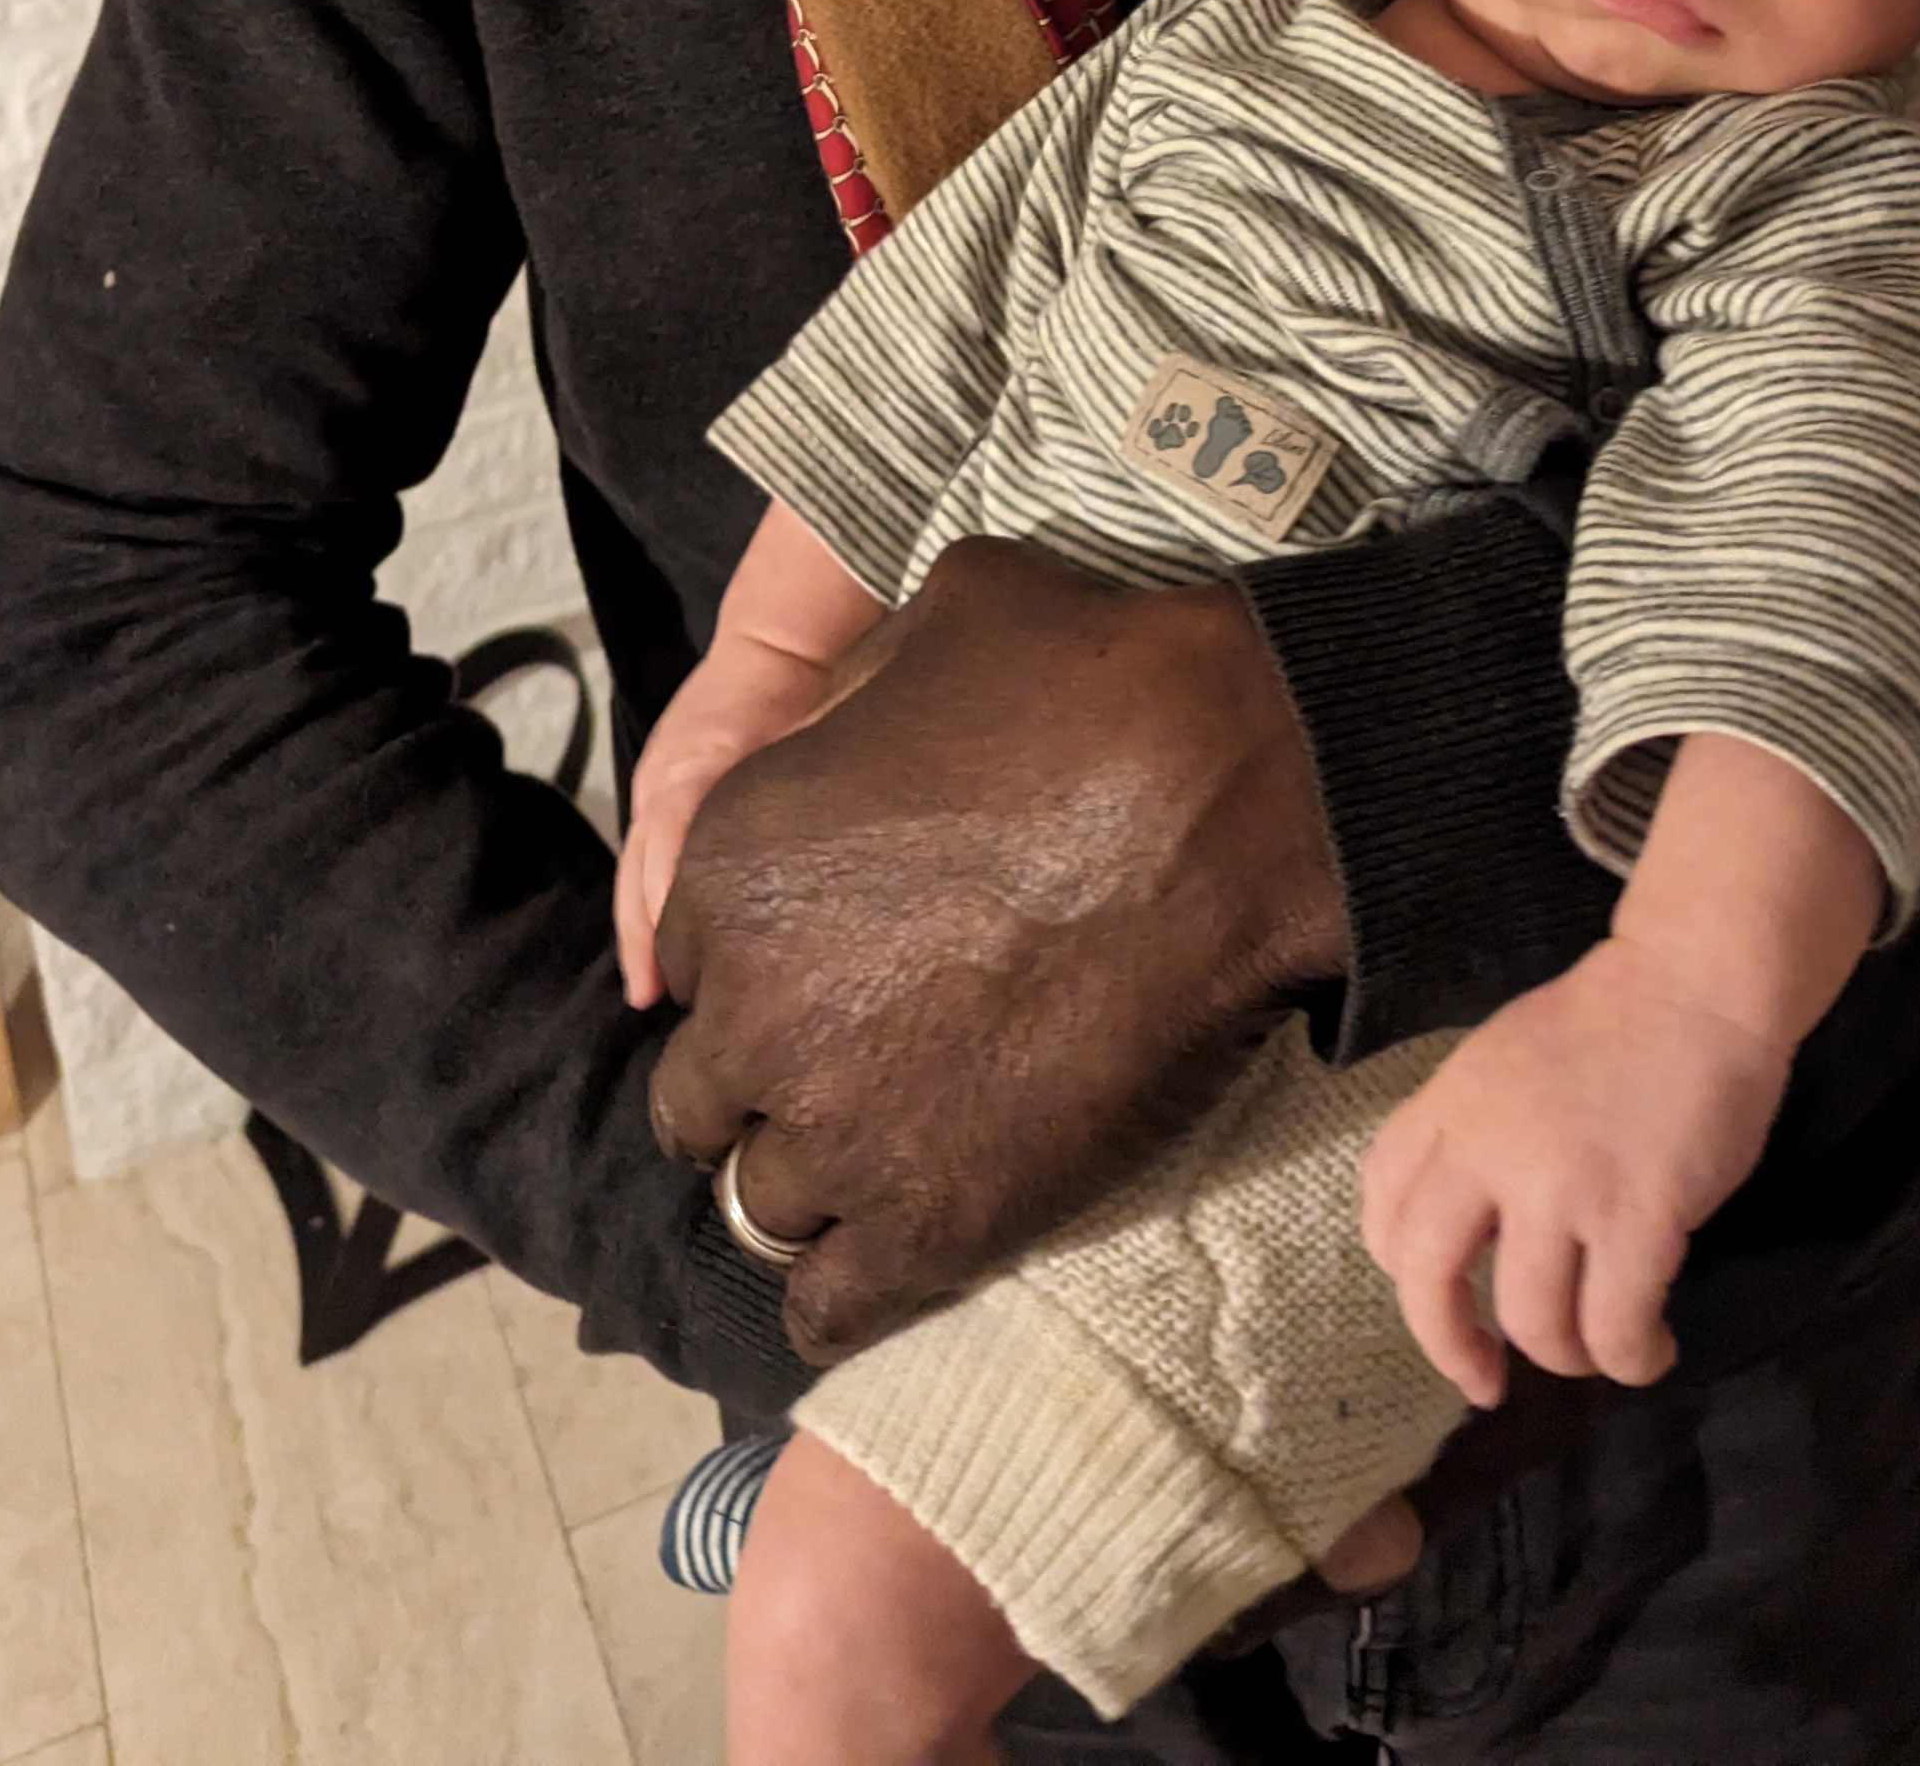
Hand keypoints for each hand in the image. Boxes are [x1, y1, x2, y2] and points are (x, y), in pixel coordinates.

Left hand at [648, 538, 1344, 1362]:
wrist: (1238, 793)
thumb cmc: (1097, 678)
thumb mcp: (932, 615)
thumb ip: (841, 702)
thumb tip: (827, 736)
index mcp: (726, 860)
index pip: (681, 957)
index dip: (757, 960)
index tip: (825, 960)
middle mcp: (753, 1007)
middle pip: (703, 1097)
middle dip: (769, 1080)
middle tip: (864, 1056)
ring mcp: (835, 1128)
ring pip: (759, 1204)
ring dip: (814, 1182)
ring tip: (898, 1147)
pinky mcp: (930, 1223)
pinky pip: (827, 1305)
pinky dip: (847, 1287)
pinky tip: (894, 1249)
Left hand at [1360, 938, 1793, 1401]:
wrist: (1697, 983)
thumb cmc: (1615, 1021)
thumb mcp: (1508, 1060)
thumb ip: (1477, 1132)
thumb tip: (1477, 1228)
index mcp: (1452, 1103)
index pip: (1383, 1201)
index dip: (1402, 1270)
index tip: (1443, 1299)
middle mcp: (1489, 1149)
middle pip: (1427, 1279)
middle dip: (1452, 1348)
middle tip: (1486, 1380)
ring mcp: (1561, 1186)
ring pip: (1533, 1324)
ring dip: (1566, 1357)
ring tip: (1601, 1347)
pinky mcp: (1636, 1216)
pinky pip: (1614, 1328)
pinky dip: (1632, 1358)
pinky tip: (1652, 1347)